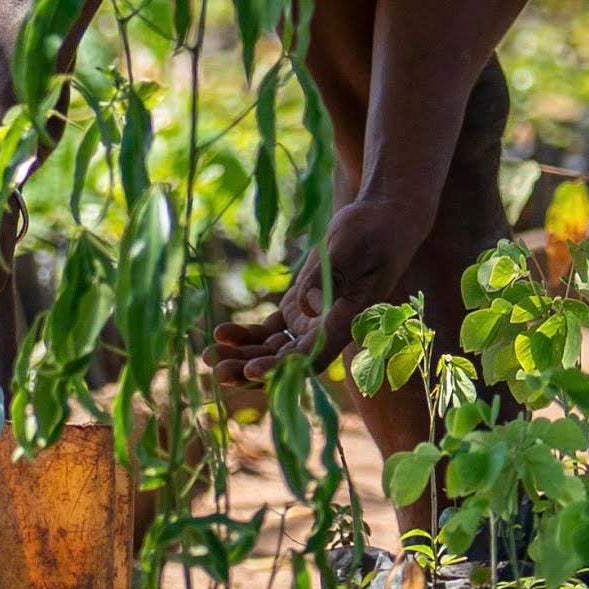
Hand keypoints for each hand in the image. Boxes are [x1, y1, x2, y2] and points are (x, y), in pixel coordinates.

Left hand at [212, 193, 433, 393]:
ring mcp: (313, 320)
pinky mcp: (301, 307)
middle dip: (250, 368)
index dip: (281, 368)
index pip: (311, 356)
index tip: (251, 370)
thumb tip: (305, 308)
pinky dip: (247, 335)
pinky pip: (271, 331)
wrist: (380, 219)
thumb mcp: (350, 249)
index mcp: (346, 321)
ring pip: (274, 350)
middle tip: (215, 369)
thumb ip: (327, 279)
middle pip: (287, 362)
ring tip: (209, 356)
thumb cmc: (371, 231)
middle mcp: (329, 329)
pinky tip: (221, 333)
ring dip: (243, 356)